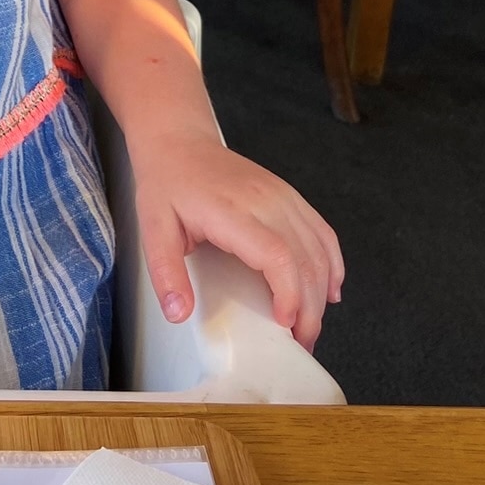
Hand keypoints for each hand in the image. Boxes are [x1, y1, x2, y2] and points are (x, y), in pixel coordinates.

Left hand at [131, 134, 343, 352]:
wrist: (179, 142)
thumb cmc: (167, 183)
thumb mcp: (152, 228)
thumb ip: (165, 272)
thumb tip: (179, 313)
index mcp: (233, 211)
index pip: (277, 255)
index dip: (289, 293)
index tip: (284, 323)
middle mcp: (267, 201)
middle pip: (306, 259)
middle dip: (310, 308)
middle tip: (300, 342)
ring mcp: (283, 196)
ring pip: (320, 249)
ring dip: (322, 292)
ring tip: (310, 325)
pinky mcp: (290, 196)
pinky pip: (322, 232)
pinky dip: (332, 263)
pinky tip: (330, 289)